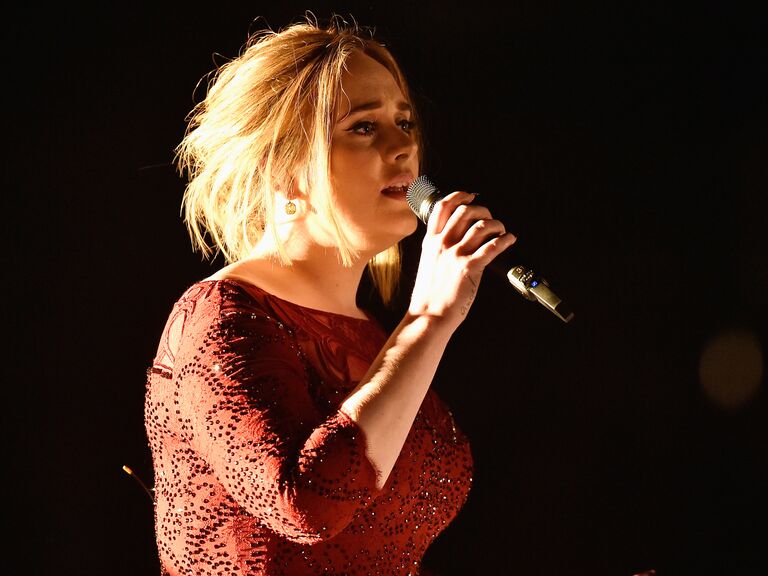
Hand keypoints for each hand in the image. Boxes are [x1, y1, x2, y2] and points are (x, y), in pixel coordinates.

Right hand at [408, 191, 516, 331]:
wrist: (429, 315)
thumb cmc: (428, 296)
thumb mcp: (427, 264)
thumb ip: (437, 249)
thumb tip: (452, 240)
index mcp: (430, 242)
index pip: (442, 208)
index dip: (458, 196)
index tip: (469, 196)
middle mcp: (442, 245)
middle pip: (465, 212)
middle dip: (482, 210)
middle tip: (489, 217)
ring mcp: (456, 255)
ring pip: (481, 226)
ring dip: (497, 225)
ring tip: (502, 230)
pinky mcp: (469, 268)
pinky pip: (492, 247)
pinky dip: (505, 240)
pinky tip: (509, 240)